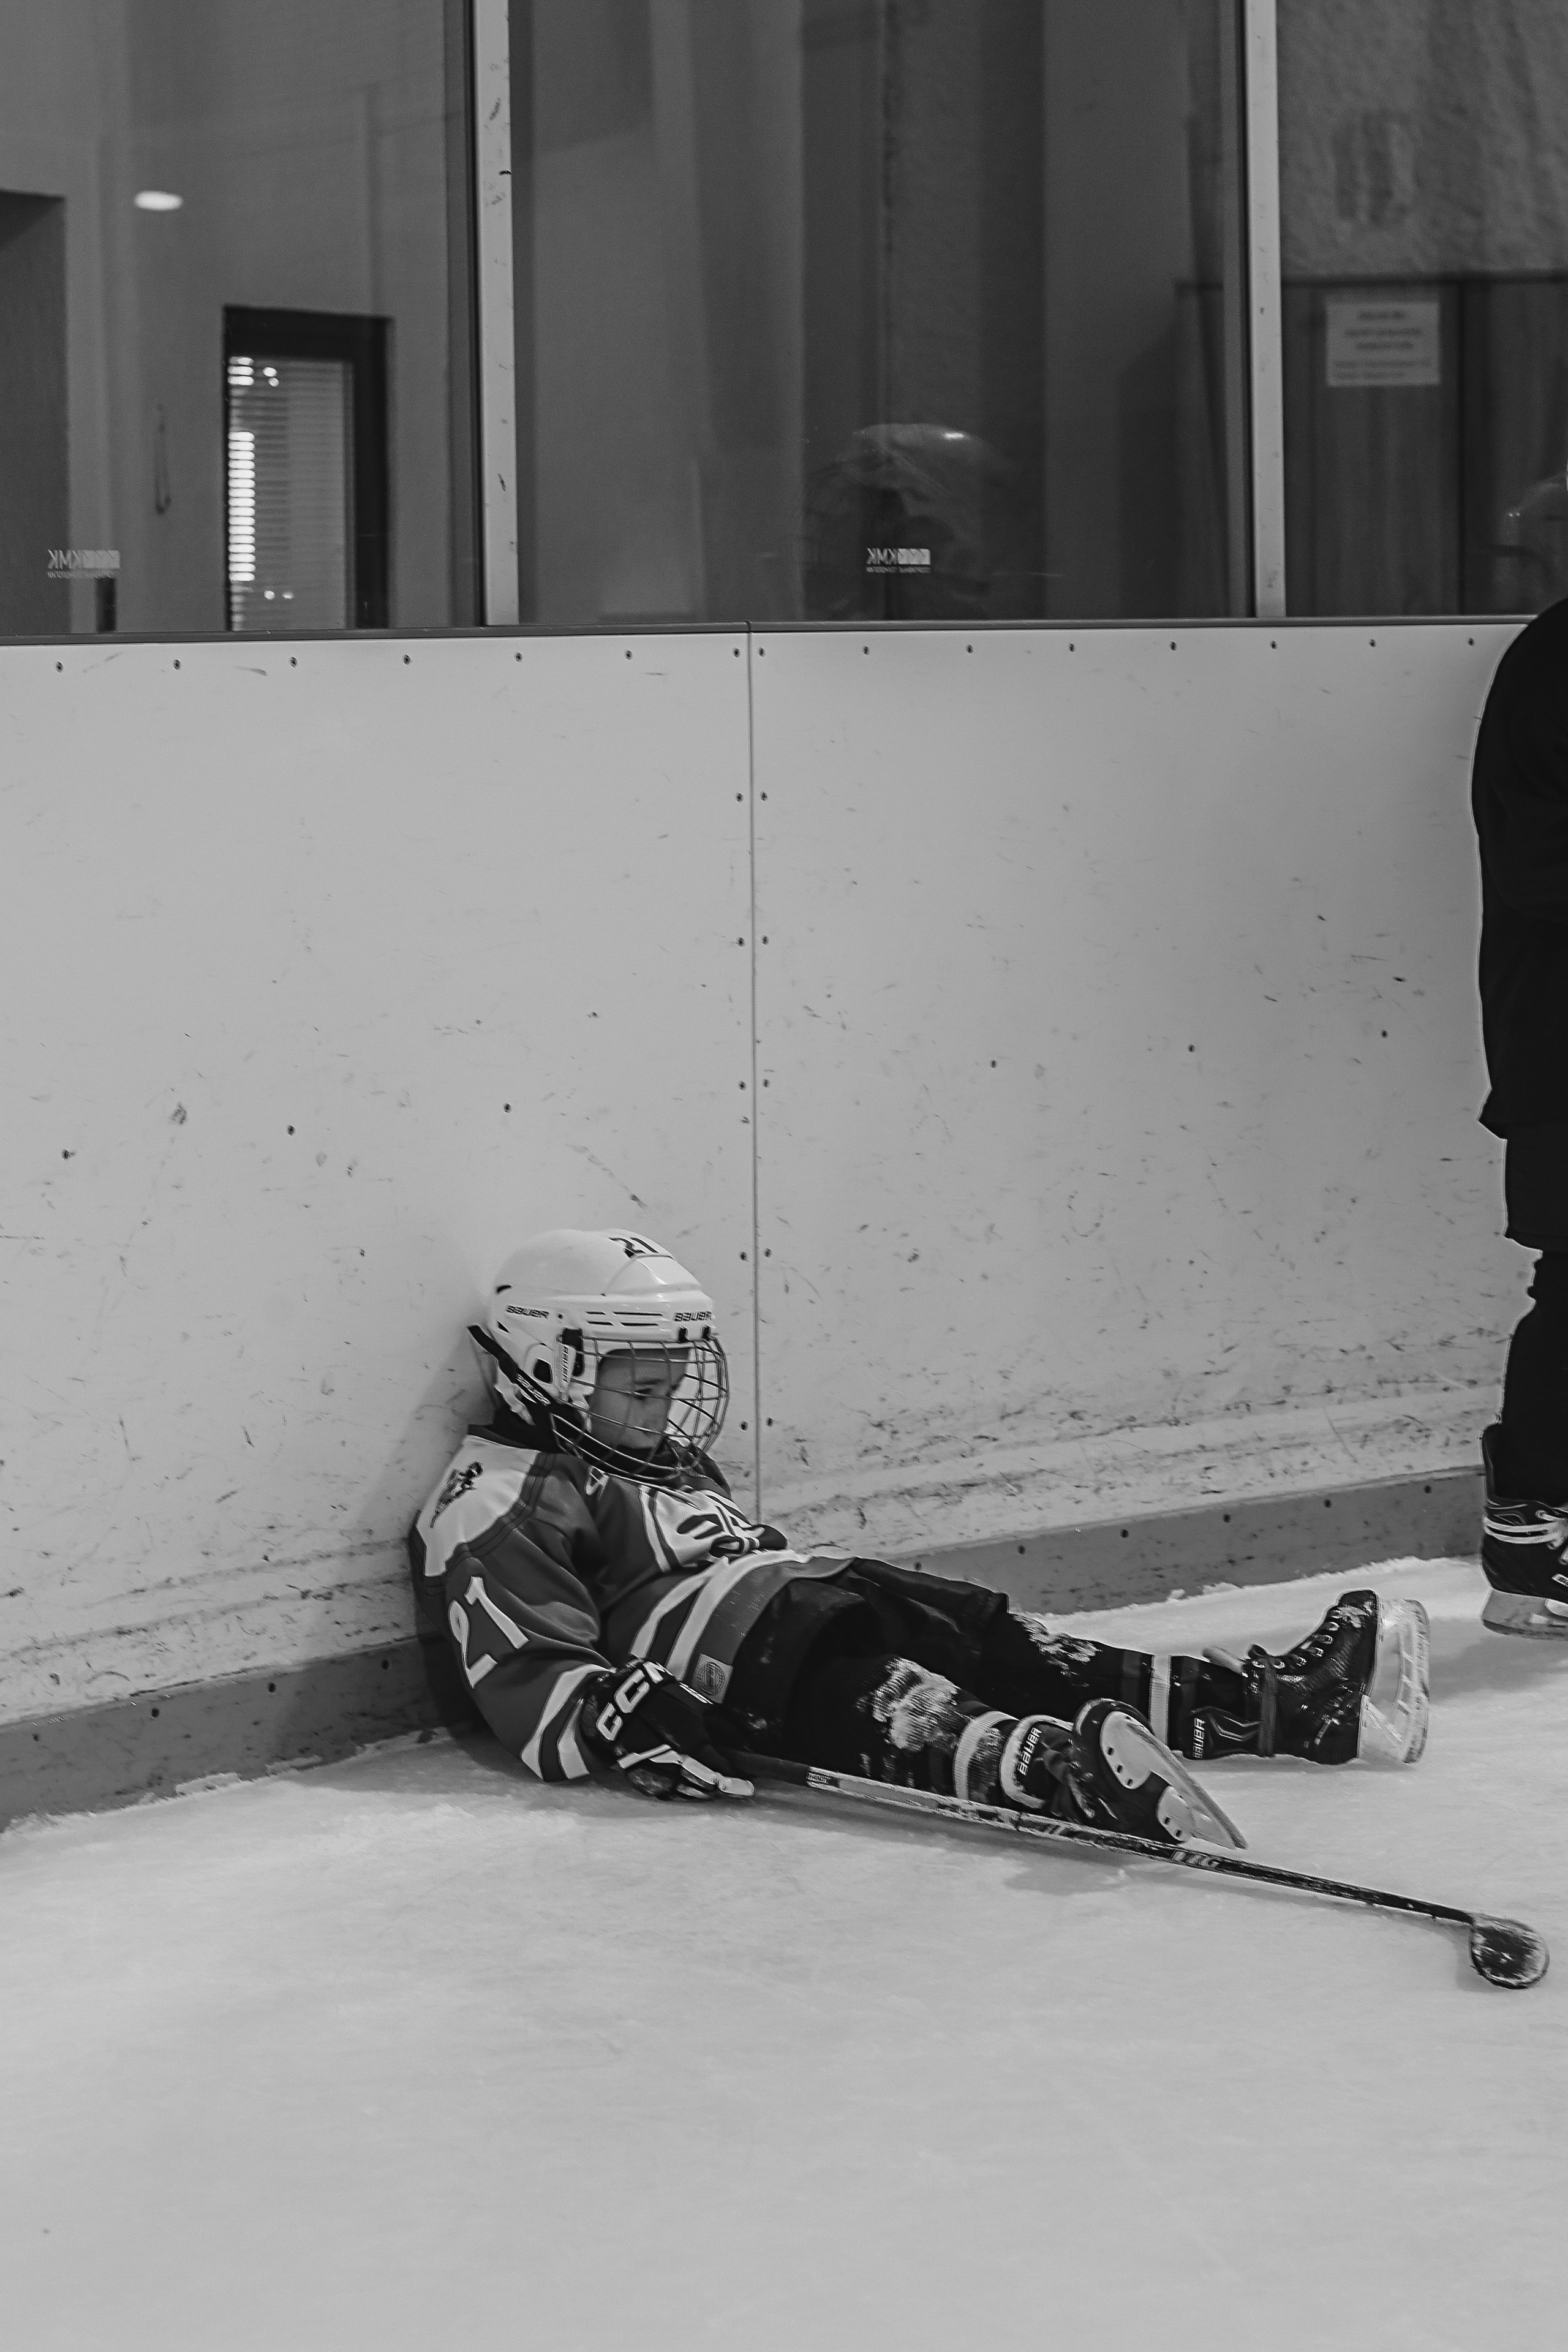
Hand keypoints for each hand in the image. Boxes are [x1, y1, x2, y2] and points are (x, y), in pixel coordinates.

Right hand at [580, 1659, 752, 1801]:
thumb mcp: (698, 1707)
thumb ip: (722, 1727)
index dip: (735, 1780)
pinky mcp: (639, 1775)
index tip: (748, 1785)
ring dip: (703, 1793)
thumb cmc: (665, 1699)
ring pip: (684, 1792)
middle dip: (721, 1788)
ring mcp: (654, 1770)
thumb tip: (743, 1743)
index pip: (718, 1769)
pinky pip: (664, 1792)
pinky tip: (692, 1789)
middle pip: (703, 1785)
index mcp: (689, 1742)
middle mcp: (672, 1760)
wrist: (623, 1700)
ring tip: (716, 1790)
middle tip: (736, 1790)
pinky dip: (681, 1793)